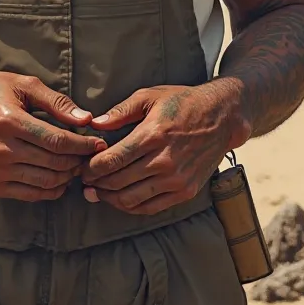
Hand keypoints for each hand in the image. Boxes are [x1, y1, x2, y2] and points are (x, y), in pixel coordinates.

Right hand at [0, 70, 106, 201]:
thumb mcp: (23, 85)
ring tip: (77, 164)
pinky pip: (30, 194)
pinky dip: (50, 189)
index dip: (84, 145)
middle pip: (55, 164)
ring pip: (45, 182)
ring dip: (68, 176)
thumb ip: (57, 103)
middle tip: (92, 154)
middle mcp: (0, 150)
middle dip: (79, 160)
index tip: (99, 143)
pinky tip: (60, 178)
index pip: (58, 142)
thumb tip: (87, 119)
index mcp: (10, 122)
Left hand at [81, 81, 250, 215]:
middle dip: (96, 184)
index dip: (91, 168)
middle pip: (118, 182)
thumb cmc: (183, 102)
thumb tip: (94, 124)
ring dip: (109, 198)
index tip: (81, 168)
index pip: (112, 160)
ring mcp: (176, 180)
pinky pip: (150, 208)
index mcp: (153, 135)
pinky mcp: (185, 191)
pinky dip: (130, 206)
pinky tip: (120, 198)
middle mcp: (164, 161)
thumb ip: (120, 112)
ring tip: (97, 192)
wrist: (222, 118)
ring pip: (131, 199)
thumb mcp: (150, 96)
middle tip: (83, 181)